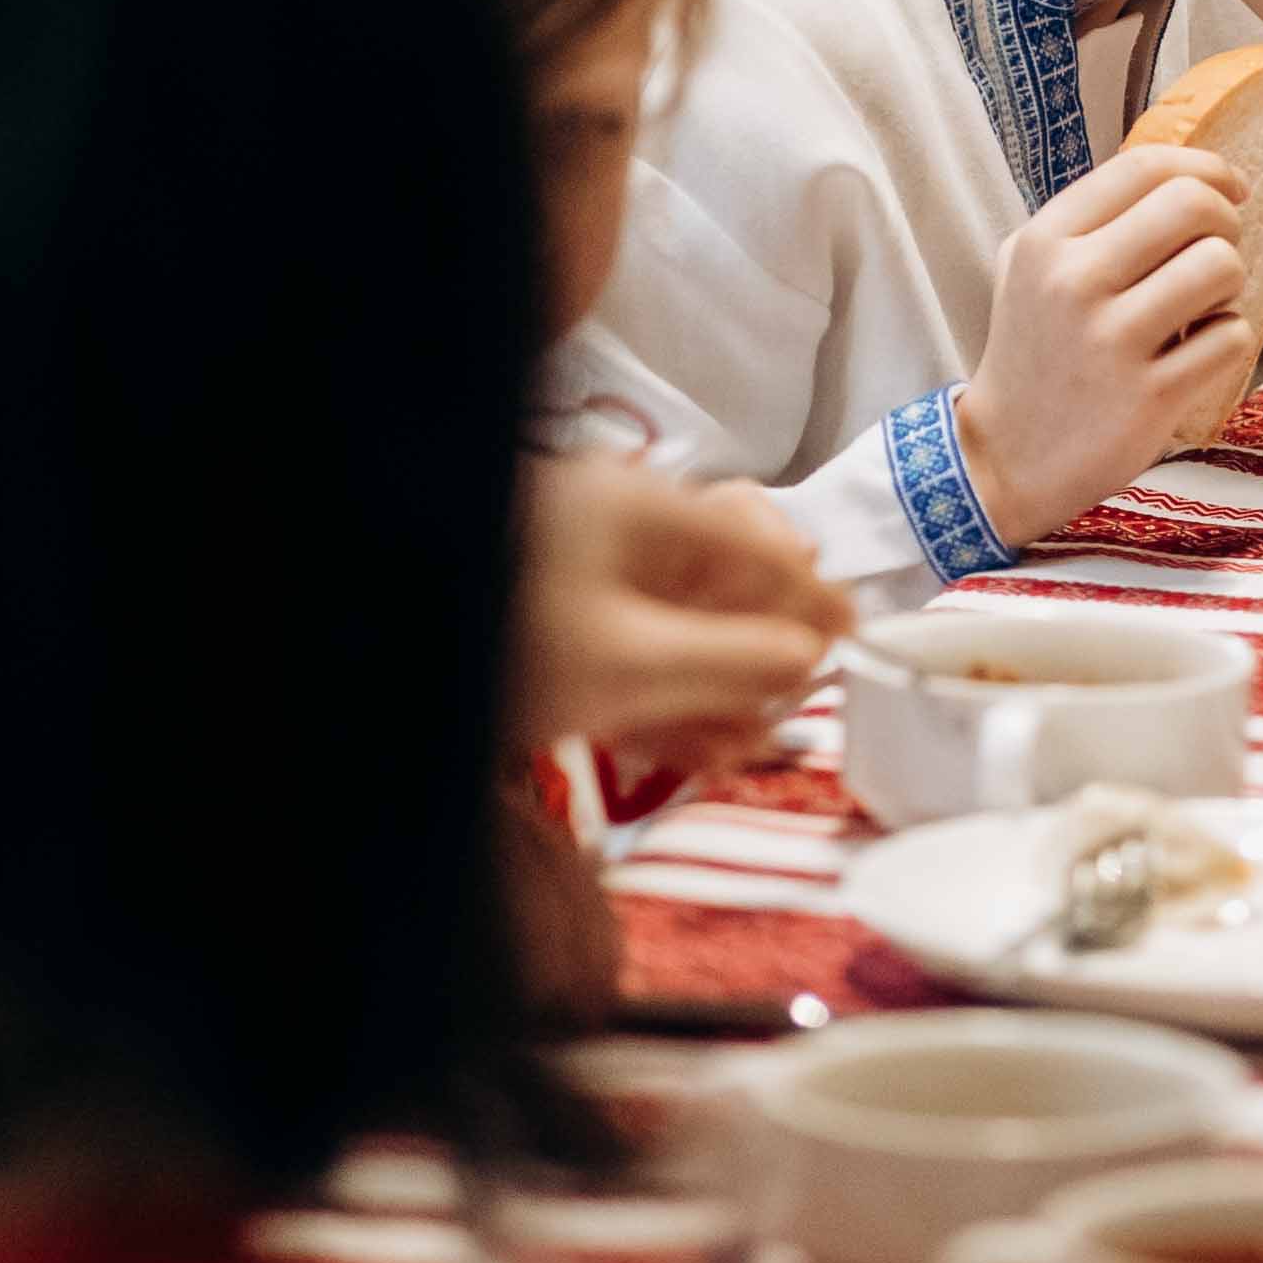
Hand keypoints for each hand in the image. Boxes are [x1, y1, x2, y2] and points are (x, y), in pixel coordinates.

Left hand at [512, 458, 845, 773]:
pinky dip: (671, 697)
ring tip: (750, 746)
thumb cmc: (517, 647)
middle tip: (794, 695)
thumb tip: (811, 657)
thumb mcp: (633, 664)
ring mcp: (589, 576)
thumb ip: (733, 661)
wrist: (407, 669)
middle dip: (761, 650)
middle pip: (724, 581)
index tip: (855, 639)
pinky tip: (701, 751)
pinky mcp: (562, 623)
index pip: (760, 543)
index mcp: (646, 512)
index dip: (813, 596)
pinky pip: (637, 652)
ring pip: (681, 627)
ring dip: (720, 689)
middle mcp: (623, 530)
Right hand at [955, 143, 1248, 550]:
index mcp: (1045, 241)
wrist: (1006, 457)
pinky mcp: (1150, 396)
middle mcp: (1073, 281)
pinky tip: (1193, 354)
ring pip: (1221, 265)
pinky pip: (1231, 336)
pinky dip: (1226, 341)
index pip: (1144, 168)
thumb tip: (1187, 179)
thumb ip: (1090, 219)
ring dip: (1227, 286)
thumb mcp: (1029, 268)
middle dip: (1225, 222)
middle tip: (1214, 253)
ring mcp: (1112, 340)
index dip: (1205, 168)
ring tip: (1199, 309)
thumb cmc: (1033, 354)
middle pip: (1193, 206)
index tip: (1228, 187)